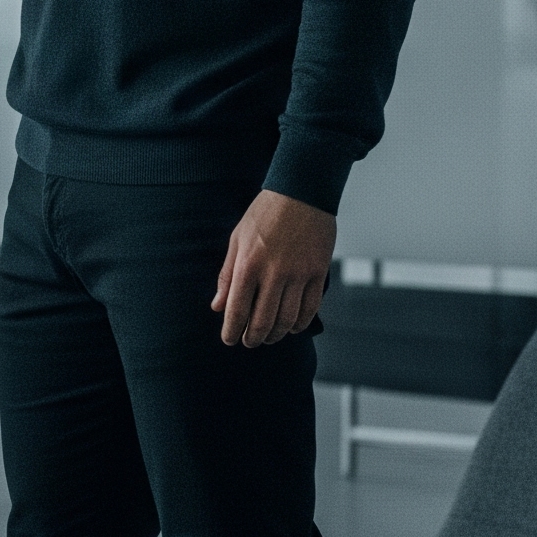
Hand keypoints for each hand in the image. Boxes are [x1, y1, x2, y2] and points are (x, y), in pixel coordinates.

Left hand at [212, 190, 335, 348]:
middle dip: (253, 338)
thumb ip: (227, 275)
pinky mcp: (318, 273)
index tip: (229, 340)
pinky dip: (301, 323)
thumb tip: (218, 305)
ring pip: (287, 319)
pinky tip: (292, 327)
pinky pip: (311, 308)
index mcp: (248, 265)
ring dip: (276, 334)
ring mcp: (299, 275)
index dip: (231, 330)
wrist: (301, 193)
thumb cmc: (264, 214)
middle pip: (262, 320)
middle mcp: (274, 273)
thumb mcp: (236, 240)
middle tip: (247, 342)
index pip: (237, 309)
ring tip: (267, 337)